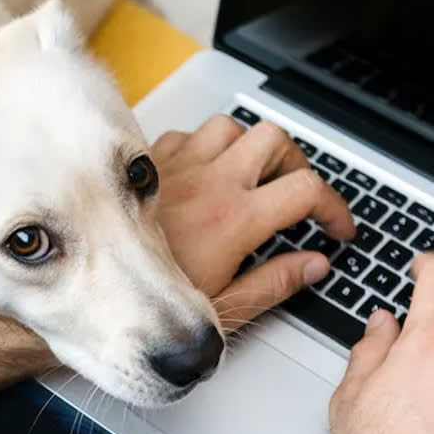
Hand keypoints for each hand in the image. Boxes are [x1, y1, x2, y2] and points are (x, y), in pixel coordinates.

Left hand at [150, 115, 355, 331]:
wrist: (96, 291)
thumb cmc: (151, 303)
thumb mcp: (226, 305)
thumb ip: (274, 283)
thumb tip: (312, 266)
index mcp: (236, 219)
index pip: (307, 190)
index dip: (335, 207)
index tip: (336, 226)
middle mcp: (211, 183)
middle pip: (274, 139)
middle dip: (295, 163)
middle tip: (295, 193)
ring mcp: (179, 168)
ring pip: (230, 127)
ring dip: (248, 148)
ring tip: (252, 177)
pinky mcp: (150, 165)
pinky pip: (187, 135)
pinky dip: (203, 149)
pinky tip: (203, 174)